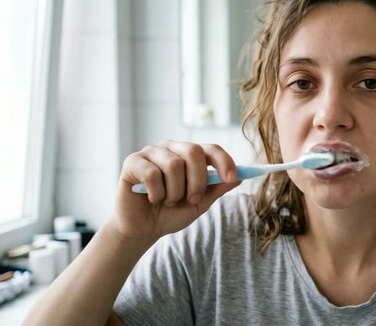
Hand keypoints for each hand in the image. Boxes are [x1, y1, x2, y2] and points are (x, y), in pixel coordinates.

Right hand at [109, 140, 239, 243]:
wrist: (143, 229)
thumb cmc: (172, 213)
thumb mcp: (200, 203)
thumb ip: (216, 189)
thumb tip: (239, 178)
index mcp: (190, 155)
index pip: (211, 149)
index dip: (224, 161)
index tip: (232, 178)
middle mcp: (172, 148)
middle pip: (193, 151)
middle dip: (198, 181)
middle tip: (192, 199)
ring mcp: (152, 152)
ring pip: (173, 165)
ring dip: (175, 192)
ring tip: (168, 201)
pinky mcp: (133, 161)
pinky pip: (152, 174)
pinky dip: (156, 193)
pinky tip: (152, 198)